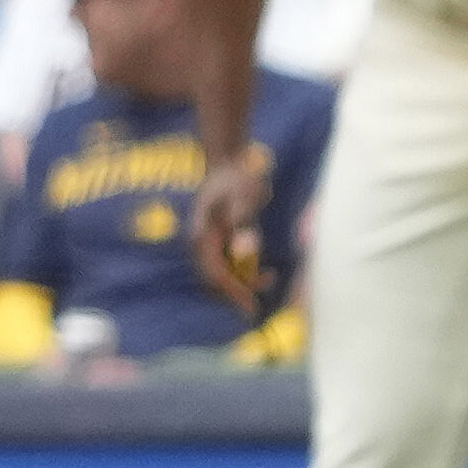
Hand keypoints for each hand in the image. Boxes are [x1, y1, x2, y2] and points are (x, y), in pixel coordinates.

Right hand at [189, 141, 273, 316]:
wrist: (229, 161)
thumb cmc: (238, 177)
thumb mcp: (245, 197)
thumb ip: (243, 224)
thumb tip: (244, 252)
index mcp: (203, 234)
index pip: (214, 273)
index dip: (232, 292)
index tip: (250, 306)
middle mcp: (201, 242)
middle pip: (212, 279)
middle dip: (233, 294)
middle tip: (255, 306)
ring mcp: (208, 241)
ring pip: (218, 274)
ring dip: (239, 284)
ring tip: (266, 280)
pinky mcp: (217, 239)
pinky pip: (225, 264)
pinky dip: (241, 273)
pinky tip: (261, 271)